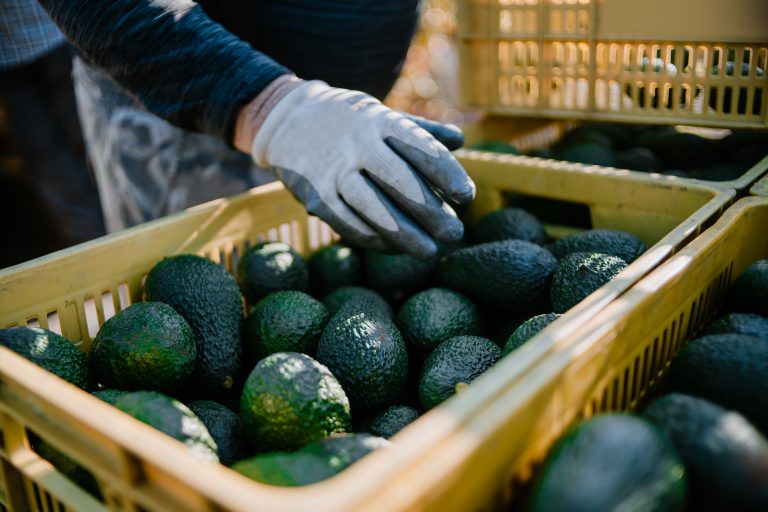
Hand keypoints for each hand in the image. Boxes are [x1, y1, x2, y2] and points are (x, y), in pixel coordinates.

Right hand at [249, 80, 474, 258]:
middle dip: (430, 211)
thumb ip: (420, 130)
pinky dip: (373, 239)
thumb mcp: (381, 114)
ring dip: (404, 234)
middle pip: (399, 181)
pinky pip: (348, 223)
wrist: (286, 121)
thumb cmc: (348, 121)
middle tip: (456, 233)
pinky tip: (394, 248)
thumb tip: (459, 141)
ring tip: (430, 252)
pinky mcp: (315, 196)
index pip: (419, 147)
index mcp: (379, 121)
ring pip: (372, 207)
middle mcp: (356, 144)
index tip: (466, 196)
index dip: (445, 173)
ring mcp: (333, 171)